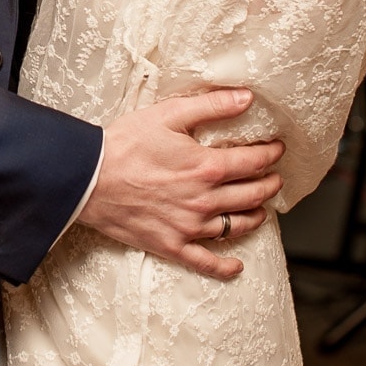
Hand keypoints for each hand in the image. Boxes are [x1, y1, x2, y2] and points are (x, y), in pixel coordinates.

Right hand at [79, 89, 284, 279]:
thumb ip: (211, 105)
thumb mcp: (169, 114)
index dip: (271, 154)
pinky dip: (225, 266)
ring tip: (261, 209)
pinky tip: (236, 265)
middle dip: (269, 184)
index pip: (253, 161)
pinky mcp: (171, 245)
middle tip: (274, 178)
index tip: (277, 149)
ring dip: (255, 217)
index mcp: (207, 166)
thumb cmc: (125, 144)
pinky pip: (205, 262)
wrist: (88, 178)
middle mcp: (204, 200)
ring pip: (236, 226)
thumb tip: (245, 98)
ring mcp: (189, 226)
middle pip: (252, 195)